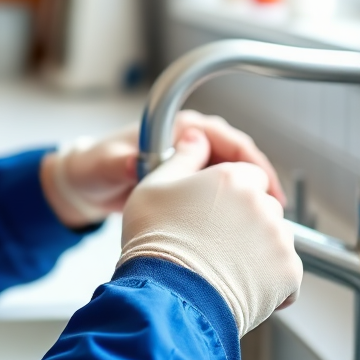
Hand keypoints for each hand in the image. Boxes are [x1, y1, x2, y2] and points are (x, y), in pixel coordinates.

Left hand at [39, 110, 284, 228]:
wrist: (85, 185)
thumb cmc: (94, 166)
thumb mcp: (106, 164)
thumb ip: (120, 162)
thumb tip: (133, 161)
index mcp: (176, 128)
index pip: (224, 138)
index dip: (249, 161)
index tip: (263, 187)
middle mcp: (188, 142)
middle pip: (237, 159)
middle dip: (257, 185)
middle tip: (274, 215)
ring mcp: (191, 164)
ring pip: (232, 179)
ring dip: (248, 200)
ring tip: (264, 227)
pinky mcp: (190, 185)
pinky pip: (220, 194)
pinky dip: (232, 210)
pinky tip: (242, 232)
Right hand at [117, 128, 302, 336]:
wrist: (169, 294)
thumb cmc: (155, 239)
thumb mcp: (155, 185)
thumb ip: (182, 157)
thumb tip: (196, 137)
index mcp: (233, 177)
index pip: (247, 174)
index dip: (229, 192)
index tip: (214, 209)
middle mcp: (262, 204)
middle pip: (263, 206)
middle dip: (245, 220)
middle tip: (214, 240)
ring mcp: (279, 240)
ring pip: (275, 239)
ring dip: (258, 249)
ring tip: (224, 266)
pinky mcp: (289, 275)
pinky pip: (285, 274)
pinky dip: (268, 281)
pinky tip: (239, 284)